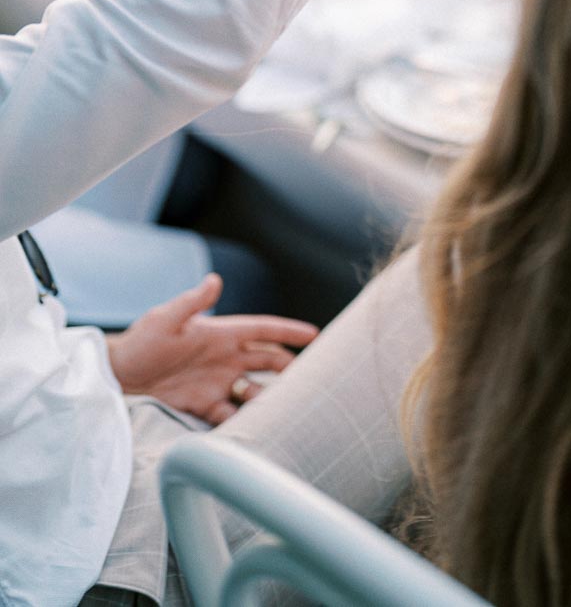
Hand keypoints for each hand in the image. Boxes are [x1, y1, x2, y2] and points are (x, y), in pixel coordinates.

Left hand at [106, 273, 317, 424]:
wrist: (115, 377)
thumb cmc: (140, 342)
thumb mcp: (165, 319)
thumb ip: (193, 302)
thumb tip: (215, 280)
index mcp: (221, 333)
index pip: (263, 330)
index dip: (289, 331)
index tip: (315, 335)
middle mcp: (225, 357)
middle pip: (268, 361)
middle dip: (290, 368)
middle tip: (315, 380)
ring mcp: (216, 381)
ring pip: (255, 389)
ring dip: (270, 397)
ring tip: (287, 410)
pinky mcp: (203, 404)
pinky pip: (232, 414)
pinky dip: (244, 420)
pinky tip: (255, 430)